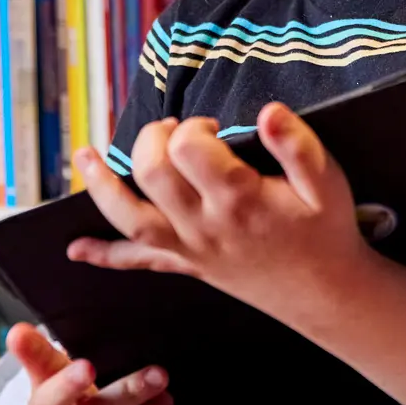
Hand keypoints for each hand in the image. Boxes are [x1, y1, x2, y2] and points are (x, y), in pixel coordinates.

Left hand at [67, 103, 369, 314]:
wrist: (325, 293)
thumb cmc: (326, 231)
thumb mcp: (328, 183)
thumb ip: (298, 145)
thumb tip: (269, 111)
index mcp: (238, 199)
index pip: (190, 147)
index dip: (195, 125)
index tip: (215, 127)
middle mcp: (205, 224)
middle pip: (151, 173)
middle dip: (154, 139)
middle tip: (178, 132)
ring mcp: (190, 248)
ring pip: (130, 217)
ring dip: (101, 186)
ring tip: (84, 157)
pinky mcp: (187, 264)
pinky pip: (139, 262)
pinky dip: (106, 255)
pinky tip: (78, 250)